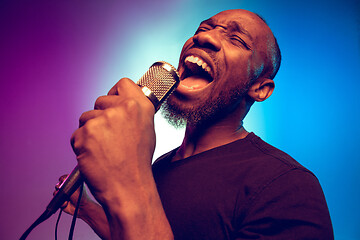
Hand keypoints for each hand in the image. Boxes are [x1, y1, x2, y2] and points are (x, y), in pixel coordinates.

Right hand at [54, 174, 111, 239]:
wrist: (83, 209)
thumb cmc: (84, 197)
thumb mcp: (78, 187)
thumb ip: (75, 182)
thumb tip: (72, 176)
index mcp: (73, 183)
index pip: (64, 178)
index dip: (62, 180)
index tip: (62, 181)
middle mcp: (69, 189)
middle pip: (58, 185)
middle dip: (59, 187)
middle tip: (62, 189)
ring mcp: (65, 196)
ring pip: (56, 194)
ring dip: (59, 196)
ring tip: (65, 198)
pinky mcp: (63, 203)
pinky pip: (57, 202)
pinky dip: (60, 203)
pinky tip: (65, 204)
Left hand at [70, 78, 171, 238]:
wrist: (128, 186)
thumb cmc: (137, 163)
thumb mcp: (147, 130)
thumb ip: (135, 112)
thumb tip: (122, 103)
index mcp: (140, 106)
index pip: (123, 84)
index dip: (116, 94)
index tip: (114, 103)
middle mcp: (121, 109)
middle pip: (100, 101)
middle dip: (100, 116)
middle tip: (110, 136)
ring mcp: (102, 120)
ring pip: (86, 117)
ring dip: (90, 131)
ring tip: (104, 149)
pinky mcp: (85, 133)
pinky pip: (77, 134)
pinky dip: (82, 144)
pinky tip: (95, 155)